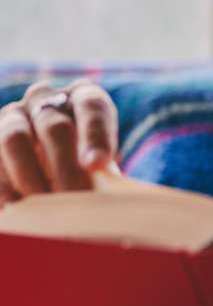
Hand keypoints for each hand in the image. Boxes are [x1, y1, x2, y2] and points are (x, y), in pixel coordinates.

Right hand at [0, 80, 117, 208]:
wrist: (54, 165)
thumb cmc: (88, 165)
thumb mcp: (101, 164)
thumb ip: (105, 174)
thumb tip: (108, 199)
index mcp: (83, 97)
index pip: (92, 107)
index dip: (95, 135)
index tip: (95, 165)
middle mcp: (46, 98)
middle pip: (55, 127)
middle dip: (65, 167)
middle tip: (74, 199)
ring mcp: (13, 115)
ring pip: (15, 138)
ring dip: (28, 176)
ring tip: (42, 208)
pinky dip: (4, 186)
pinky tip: (14, 208)